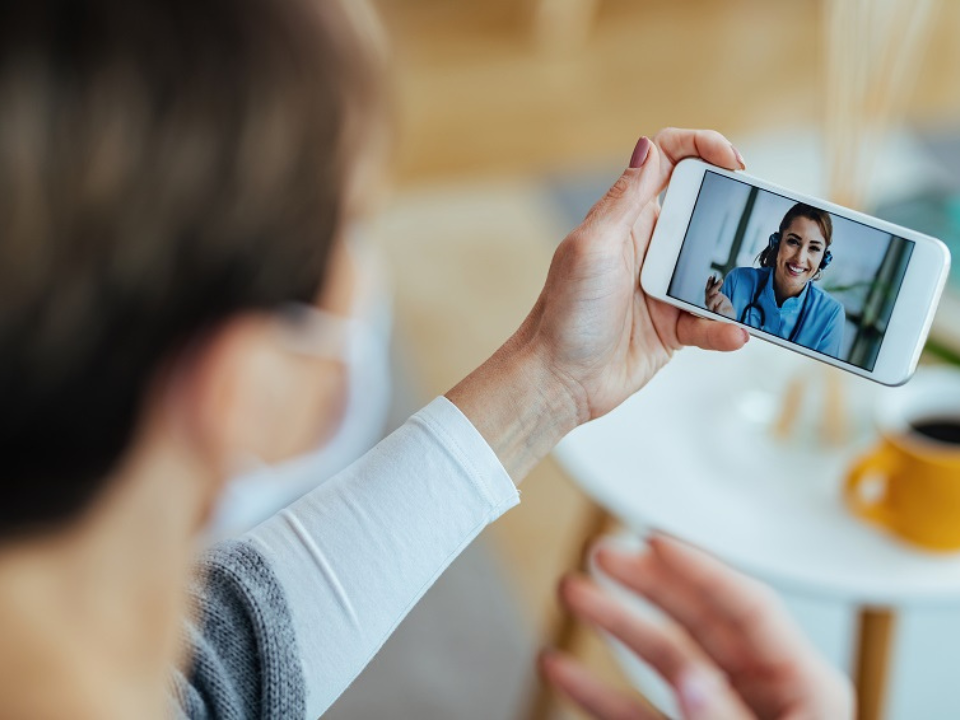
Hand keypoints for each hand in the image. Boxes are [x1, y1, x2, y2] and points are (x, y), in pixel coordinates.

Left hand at [447, 129, 748, 480]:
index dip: (704, 148)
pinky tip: (733, 333)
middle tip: (760, 232)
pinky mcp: (672, 327)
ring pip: (718, 272)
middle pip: (707, 215)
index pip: (670, 162)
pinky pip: (711, 321)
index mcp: (629, 218)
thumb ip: (625, 199)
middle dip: (736, 220)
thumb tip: (648, 145)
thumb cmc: (564, 313)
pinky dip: (725, 328)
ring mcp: (663, 288)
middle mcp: (650, 248)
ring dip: (737, 284)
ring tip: (753, 294)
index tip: (734, 163)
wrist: (557, 380)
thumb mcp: (592, 247)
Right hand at [541, 535, 853, 719]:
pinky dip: (598, 691)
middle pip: (698, 621)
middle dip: (647, 585)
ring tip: (573, 594)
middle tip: (603, 554)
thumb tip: (692, 676)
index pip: (746, 607)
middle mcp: (761, 697)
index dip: (697, 567)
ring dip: (615, 626)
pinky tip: (564, 670)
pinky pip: (636, 711)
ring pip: (662, 659)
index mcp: (804, 691)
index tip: (651, 538)